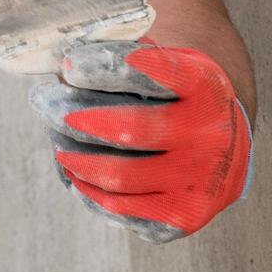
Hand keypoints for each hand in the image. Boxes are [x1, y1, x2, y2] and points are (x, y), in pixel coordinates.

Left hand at [29, 40, 251, 242]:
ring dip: (76, 160)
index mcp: (207, 88)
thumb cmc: (183, 102)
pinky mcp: (183, 216)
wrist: (226, 154)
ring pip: (120, 176)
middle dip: (80, 118)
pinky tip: (76, 175)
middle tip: (45, 106)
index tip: (71, 66)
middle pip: (133, 130)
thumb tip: (69, 60)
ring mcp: (199, 181)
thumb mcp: (173, 66)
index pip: (162, 73)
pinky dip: (90, 191)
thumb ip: (130, 56)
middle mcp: (210, 135)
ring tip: (57, 146)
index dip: (111, 69)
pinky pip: (122, 209)